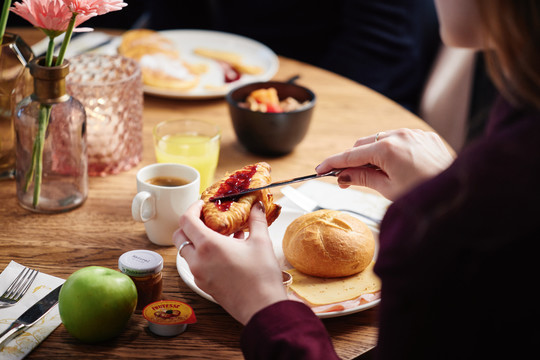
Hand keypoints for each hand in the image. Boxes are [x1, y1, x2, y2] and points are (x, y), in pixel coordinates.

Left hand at [173, 200, 287, 324]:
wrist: (262, 308)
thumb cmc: (261, 277)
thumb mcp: (261, 242)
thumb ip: (256, 220)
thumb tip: (256, 206)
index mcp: (208, 245)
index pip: (186, 220)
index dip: (192, 208)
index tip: (202, 204)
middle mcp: (198, 260)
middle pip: (180, 236)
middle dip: (189, 224)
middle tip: (205, 218)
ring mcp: (198, 274)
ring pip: (186, 252)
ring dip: (196, 241)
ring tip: (218, 235)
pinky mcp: (203, 285)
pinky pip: (195, 265)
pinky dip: (203, 255)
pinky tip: (224, 252)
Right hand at [316, 129, 454, 199]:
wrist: (459, 193)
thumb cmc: (424, 194)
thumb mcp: (388, 189)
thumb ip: (362, 178)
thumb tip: (342, 175)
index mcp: (387, 149)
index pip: (351, 155)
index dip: (332, 163)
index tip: (319, 169)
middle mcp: (400, 135)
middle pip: (363, 144)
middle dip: (353, 160)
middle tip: (346, 179)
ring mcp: (414, 133)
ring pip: (381, 140)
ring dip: (372, 154)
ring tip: (377, 176)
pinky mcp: (425, 136)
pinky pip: (400, 139)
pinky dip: (392, 151)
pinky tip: (397, 167)